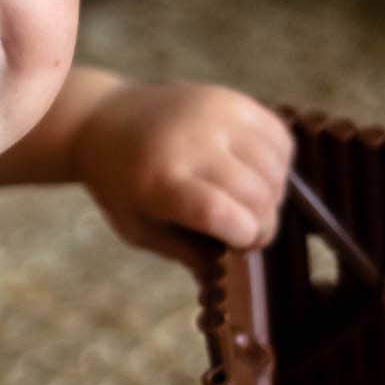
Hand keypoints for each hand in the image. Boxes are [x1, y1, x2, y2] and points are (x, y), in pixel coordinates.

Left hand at [71, 81, 293, 271]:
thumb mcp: (140, 229)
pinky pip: (279, 137)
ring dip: (273, 196)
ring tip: (249, 204)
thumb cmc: (122, 187)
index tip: (239, 246)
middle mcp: (190, 142)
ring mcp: (214, 115)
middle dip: (263, 224)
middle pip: (255, 193)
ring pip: (274, 167)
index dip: (244, 237)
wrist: (105, 122)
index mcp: (159, 181)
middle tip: (248, 232)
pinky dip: (279, 164)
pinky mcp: (232, 99)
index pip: (219, 212)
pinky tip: (256, 175)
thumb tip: (226, 285)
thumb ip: (186, 255)